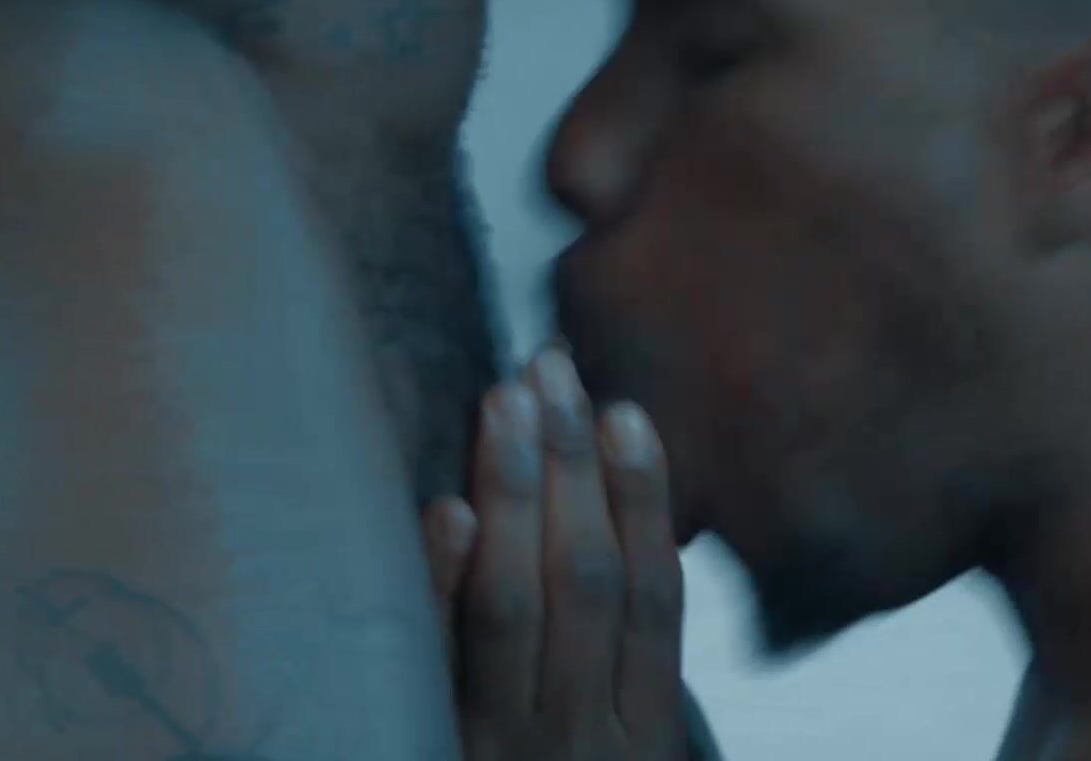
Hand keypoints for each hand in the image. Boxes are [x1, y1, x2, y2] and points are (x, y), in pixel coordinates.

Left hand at [421, 346, 687, 759]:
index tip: (627, 410)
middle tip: (551, 369)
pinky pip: (440, 665)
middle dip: (572, 467)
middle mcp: (583, 739)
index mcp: (642, 731)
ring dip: (517, 494)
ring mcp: (507, 751)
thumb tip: (612, 519)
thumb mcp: (616, 745)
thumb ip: (616, 658)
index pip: (652, 594)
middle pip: (586, 581)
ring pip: (521, 605)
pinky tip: (446, 509)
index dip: (644, 498)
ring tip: (508, 400)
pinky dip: (444, 583)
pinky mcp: (437, 757)